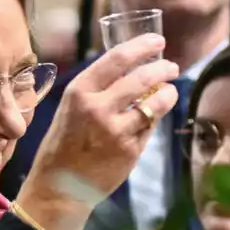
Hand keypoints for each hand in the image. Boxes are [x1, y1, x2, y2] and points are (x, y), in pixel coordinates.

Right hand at [14, 34, 179, 229]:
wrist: (58, 186)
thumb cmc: (64, 144)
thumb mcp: (72, 108)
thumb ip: (98, 90)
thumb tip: (131, 70)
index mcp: (79, 91)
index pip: (117, 58)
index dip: (142, 46)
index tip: (157, 42)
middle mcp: (97, 107)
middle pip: (141, 78)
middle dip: (162, 69)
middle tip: (170, 68)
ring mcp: (115, 130)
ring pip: (154, 103)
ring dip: (168, 93)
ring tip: (170, 91)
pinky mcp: (129, 150)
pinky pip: (149, 127)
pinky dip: (154, 119)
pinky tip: (152, 117)